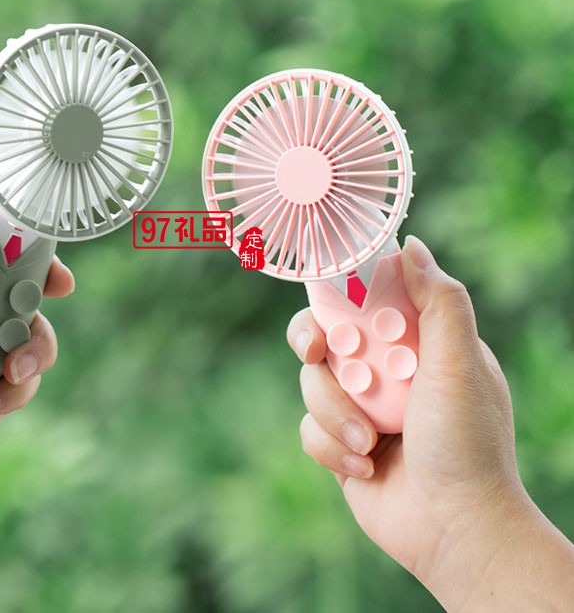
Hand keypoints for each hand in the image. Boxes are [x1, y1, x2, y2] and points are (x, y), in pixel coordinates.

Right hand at [288, 236, 573, 608]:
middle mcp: (384, 370)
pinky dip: (331, 447)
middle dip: (315, 345)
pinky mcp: (339, 442)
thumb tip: (412, 246)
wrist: (453, 529)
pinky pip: (308, 429)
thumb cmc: (467, 443)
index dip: (340, 292)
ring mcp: (360, 406)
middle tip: (317, 354)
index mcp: (414, 343)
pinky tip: (365, 467)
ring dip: (334, 413)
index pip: (366, 297)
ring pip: (310, 384)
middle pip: (324, 333)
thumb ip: (440, 301)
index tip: (331, 298)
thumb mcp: (460, 362)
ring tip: (369, 442)